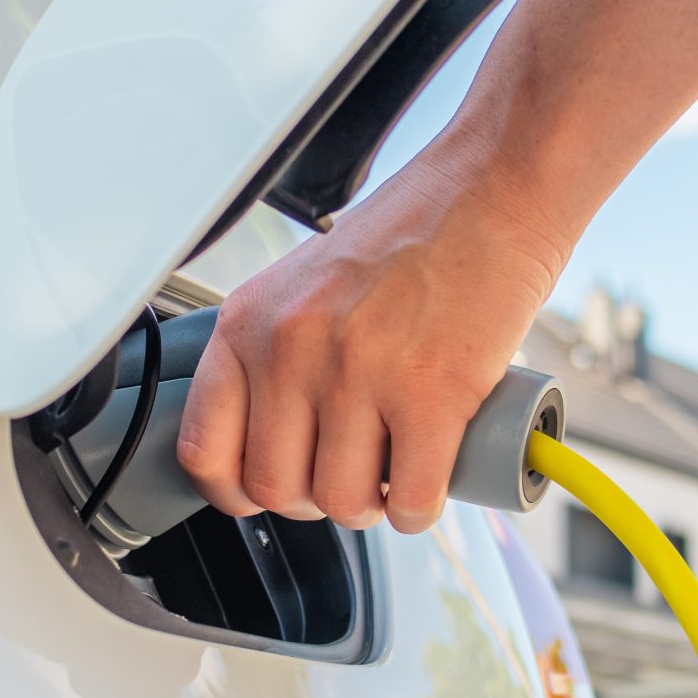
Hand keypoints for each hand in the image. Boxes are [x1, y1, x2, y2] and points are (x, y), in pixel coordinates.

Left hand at [177, 141, 571, 533]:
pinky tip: (431, 482)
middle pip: (277, 488)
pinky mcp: (431, 394)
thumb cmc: (413, 234)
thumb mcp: (307, 285)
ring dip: (373, 506)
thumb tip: (277, 442)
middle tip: (350, 476)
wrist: (492, 189)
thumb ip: (279, 353)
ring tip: (394, 473)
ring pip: (344, 502)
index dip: (237, 490)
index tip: (266, 490)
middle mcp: (291, 348)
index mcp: (250, 321)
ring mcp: (359, 373)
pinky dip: (421, 508)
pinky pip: (412, 498)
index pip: (205, 447)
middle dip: (316, 500)